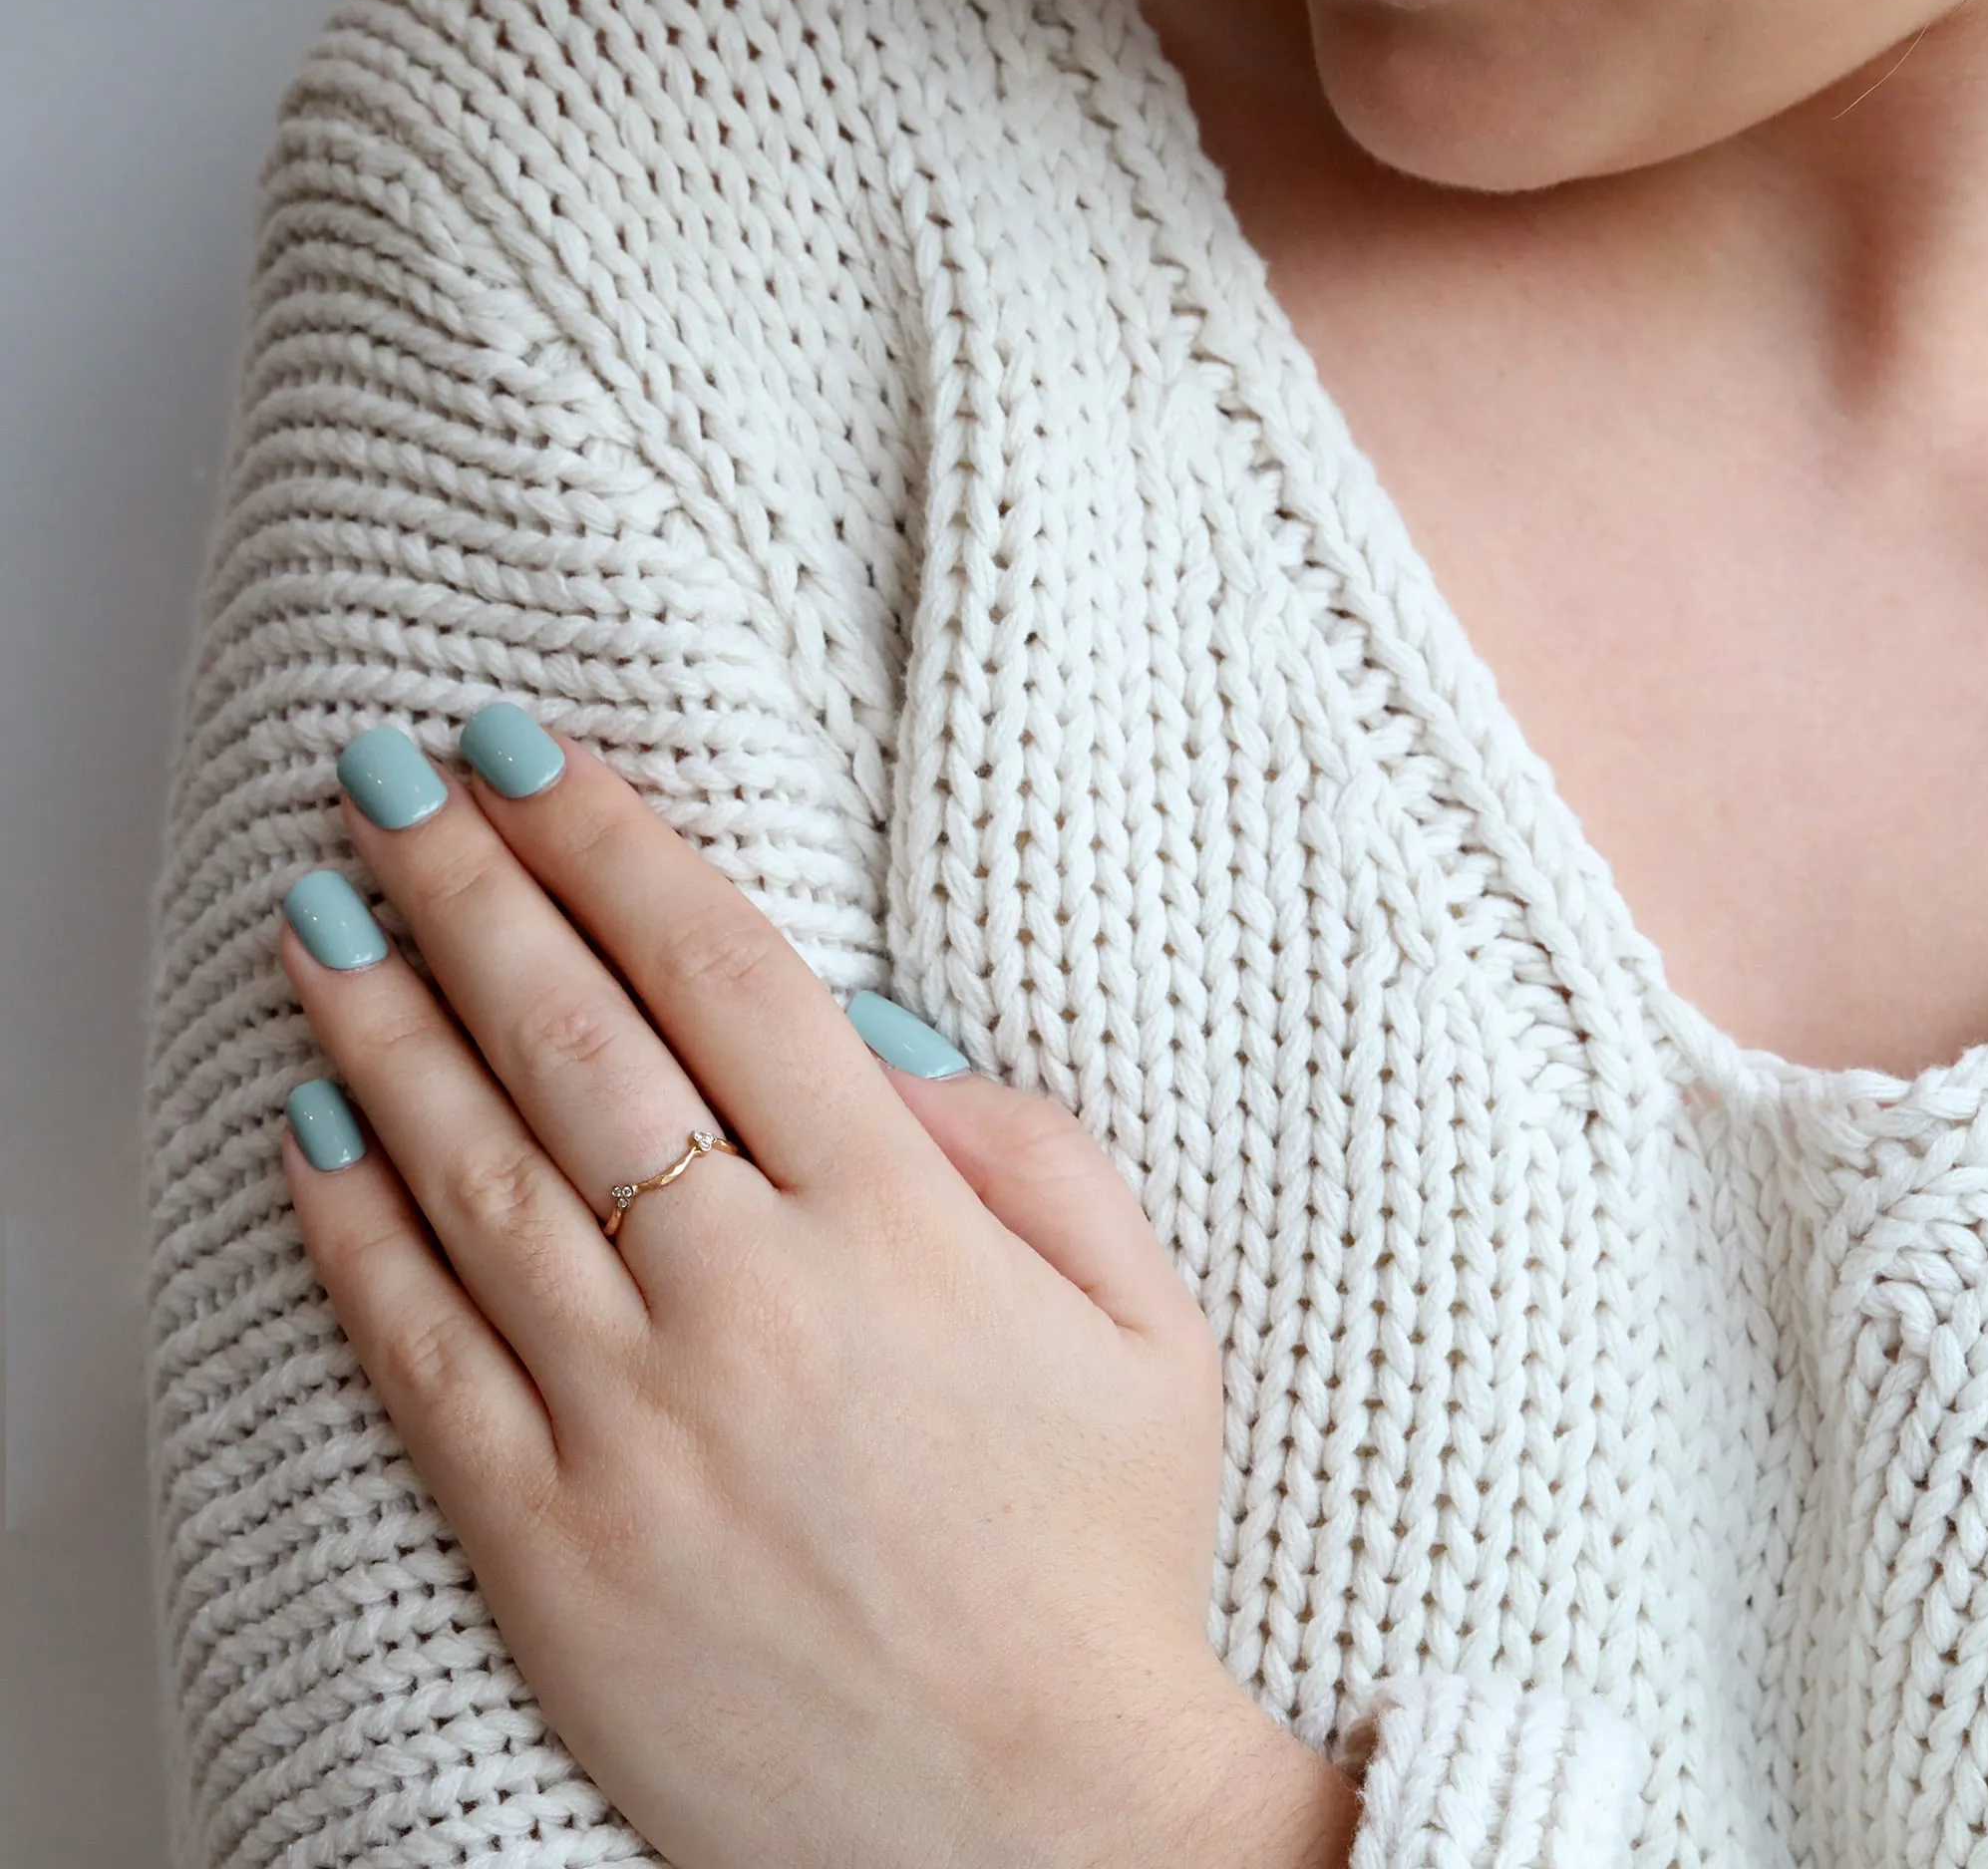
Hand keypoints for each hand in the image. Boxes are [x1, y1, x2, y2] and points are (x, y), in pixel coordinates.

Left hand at [275, 705, 1355, 1867]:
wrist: (1042, 1825)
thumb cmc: (1103, 1557)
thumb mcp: (1145, 1324)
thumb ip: (1025, 1150)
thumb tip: (872, 1040)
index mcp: (897, 1225)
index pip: (721, 974)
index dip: (613, 842)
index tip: (533, 756)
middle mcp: (749, 1299)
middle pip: (574, 1039)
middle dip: (471, 886)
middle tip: (390, 782)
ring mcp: (633, 1425)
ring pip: (474, 1171)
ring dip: (384, 1018)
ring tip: (326, 908)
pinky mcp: (550, 1546)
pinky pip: (422, 1354)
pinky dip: (355, 1226)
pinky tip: (310, 1124)